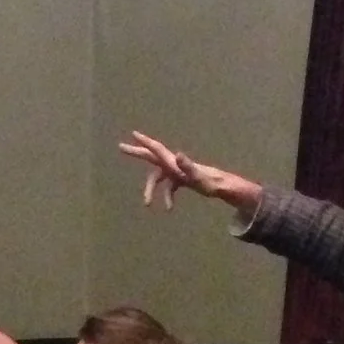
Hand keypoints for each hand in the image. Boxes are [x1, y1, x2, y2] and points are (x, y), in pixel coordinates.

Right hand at [117, 130, 261, 217]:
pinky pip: (168, 187)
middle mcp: (173, 165)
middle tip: (121, 147)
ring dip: (151, 191)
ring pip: (156, 178)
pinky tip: (169, 209)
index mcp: (174, 162)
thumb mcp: (197, 177)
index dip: (145, 142)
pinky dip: (167, 197)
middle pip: (151, 157)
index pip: (157, 149)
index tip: (134, 133)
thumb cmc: (210, 182)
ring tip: (147, 204)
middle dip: (136, 153)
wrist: (221, 186)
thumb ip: (187, 166)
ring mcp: (176, 172)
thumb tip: (178, 155)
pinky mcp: (180, 180)